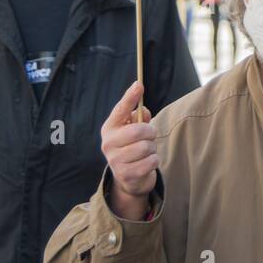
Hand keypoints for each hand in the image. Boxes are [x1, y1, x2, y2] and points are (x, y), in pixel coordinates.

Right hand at [101, 81, 157, 219]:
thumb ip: (138, 117)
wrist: (129, 178)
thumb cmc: (132, 147)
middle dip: (150, 132)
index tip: (139, 85)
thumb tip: (142, 111)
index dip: (130, 97)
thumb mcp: (134, 130)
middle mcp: (108, 143)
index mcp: (109, 128)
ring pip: (146, 147)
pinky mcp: (125, 175)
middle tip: (150, 136)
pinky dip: (154, 161)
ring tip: (147, 151)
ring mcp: (115, 160)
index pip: (120, 110)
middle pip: (138, 131)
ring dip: (152, 148)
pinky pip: (151, 162)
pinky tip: (147, 163)